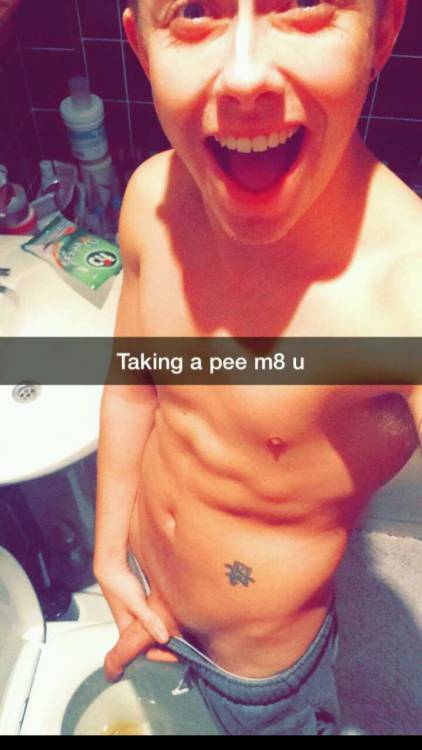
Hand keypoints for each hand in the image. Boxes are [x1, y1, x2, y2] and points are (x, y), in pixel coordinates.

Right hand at [94, 558, 180, 680]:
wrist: (110, 566)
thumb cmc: (119, 584)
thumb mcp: (136, 604)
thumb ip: (149, 620)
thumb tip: (163, 638)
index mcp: (126, 630)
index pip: (145, 651)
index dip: (162, 654)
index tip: (179, 654)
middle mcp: (130, 624)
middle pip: (150, 641)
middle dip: (166, 643)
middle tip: (184, 641)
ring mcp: (134, 614)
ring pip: (152, 628)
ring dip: (164, 629)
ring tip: (180, 629)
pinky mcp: (139, 604)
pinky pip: (152, 617)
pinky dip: (161, 618)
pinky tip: (171, 613)